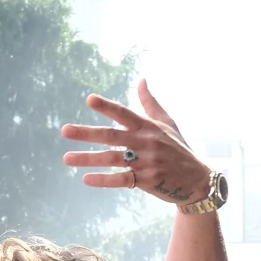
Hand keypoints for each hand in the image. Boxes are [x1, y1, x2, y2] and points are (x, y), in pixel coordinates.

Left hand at [61, 79, 214, 207]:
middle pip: (111, 136)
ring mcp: (145, 162)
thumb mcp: (167, 122)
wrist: (196, 179)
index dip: (107, 107)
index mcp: (148, 127)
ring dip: (88, 159)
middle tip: (64, 130)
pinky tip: (86, 179)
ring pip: (111, 159)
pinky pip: (121, 180)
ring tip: (67, 158)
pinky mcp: (146, 180)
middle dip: (87, 133)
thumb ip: (150, 103)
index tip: (89, 99)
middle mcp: (145, 143)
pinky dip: (104, 180)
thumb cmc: (178, 148)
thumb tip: (141, 79)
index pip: (124, 113)